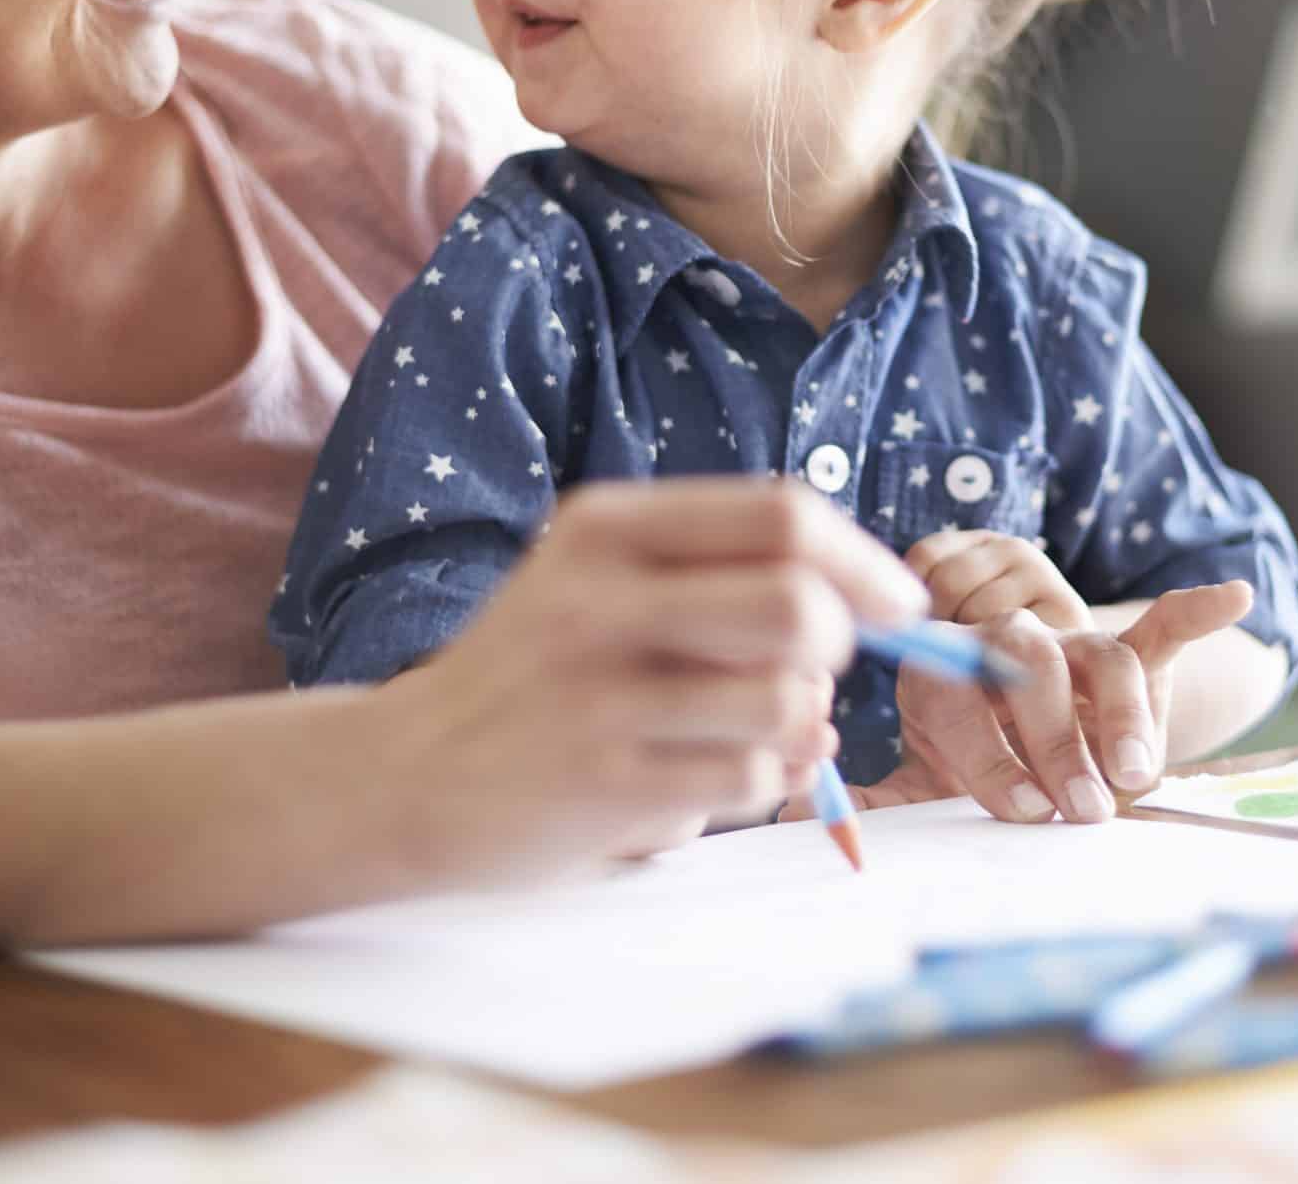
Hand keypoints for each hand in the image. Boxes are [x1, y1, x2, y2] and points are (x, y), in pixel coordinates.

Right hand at [384, 479, 925, 884]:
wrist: (400, 773)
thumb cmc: (530, 674)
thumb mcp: (594, 580)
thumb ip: (713, 573)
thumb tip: (867, 603)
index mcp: (605, 527)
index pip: (780, 515)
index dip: (864, 561)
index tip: (897, 605)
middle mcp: (598, 597)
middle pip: (797, 604)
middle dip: (835, 646)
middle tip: (810, 671)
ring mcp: (598, 693)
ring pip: (785, 699)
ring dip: (797, 723)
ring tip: (747, 731)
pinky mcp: (604, 782)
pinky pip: (750, 778)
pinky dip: (761, 783)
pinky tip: (707, 777)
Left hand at [789, 529, 1254, 825]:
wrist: (1027, 714)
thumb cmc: (971, 753)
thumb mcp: (924, 775)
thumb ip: (879, 796)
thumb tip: (798, 809)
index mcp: (945, 678)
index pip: (957, 698)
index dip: (988, 753)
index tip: (1023, 810)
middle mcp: (1006, 650)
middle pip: (1027, 669)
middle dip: (1053, 739)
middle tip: (1076, 806)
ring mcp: (1073, 647)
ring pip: (1097, 659)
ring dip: (1119, 716)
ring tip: (1135, 774)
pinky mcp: (1131, 653)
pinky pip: (1163, 625)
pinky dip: (1197, 608)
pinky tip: (1234, 595)